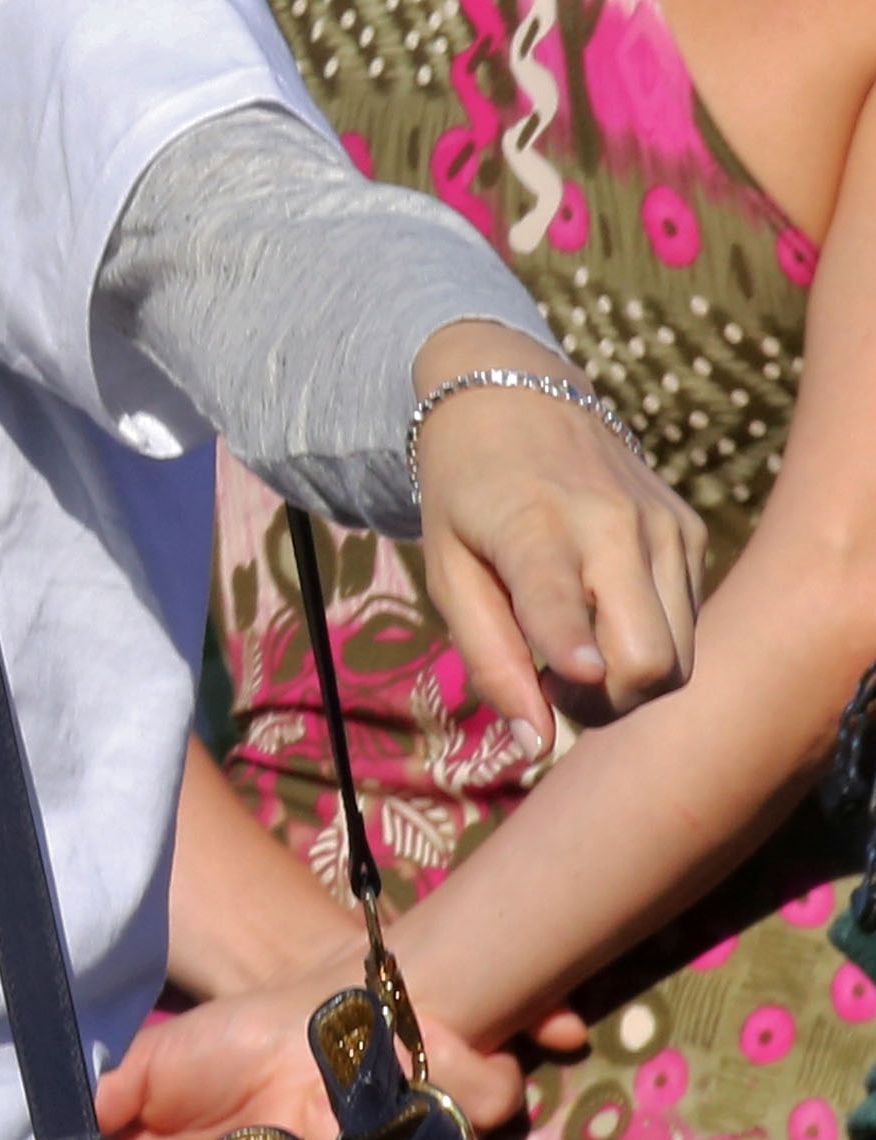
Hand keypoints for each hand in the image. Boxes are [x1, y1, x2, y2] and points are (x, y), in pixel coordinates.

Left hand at [412, 320, 706, 732]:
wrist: (511, 395)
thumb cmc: (465, 497)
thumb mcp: (446, 571)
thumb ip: (487, 657)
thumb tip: (536, 744)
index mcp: (531, 528)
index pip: (560, 595)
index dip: (573, 644)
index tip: (580, 673)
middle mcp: (610, 524)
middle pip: (649, 659)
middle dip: (608, 704)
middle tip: (559, 685)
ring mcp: (661, 525)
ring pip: (681, 655)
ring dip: (633, 681)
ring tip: (578, 653)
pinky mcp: (689, 528)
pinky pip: (691, 621)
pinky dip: (654, 640)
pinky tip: (607, 613)